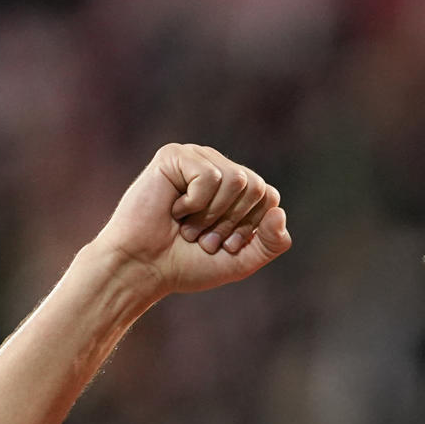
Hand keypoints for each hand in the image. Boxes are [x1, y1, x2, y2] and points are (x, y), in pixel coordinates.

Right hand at [90, 144, 291, 299]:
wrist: (144, 268)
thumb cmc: (188, 264)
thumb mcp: (242, 260)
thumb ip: (272, 243)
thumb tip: (280, 212)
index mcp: (236, 190)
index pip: (269, 197)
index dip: (250, 227)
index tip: (225, 246)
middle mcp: (219, 168)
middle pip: (256, 187)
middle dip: (232, 222)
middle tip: (204, 237)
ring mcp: (197, 158)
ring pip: (236, 179)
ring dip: (212, 215)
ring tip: (188, 227)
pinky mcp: (174, 155)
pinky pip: (210, 176)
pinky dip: (195, 203)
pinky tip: (174, 209)